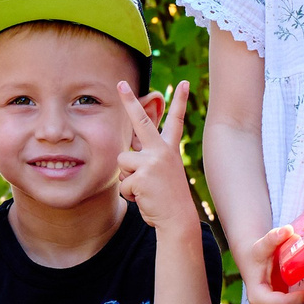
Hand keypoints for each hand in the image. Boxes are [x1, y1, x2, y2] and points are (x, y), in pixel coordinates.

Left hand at [114, 81, 197, 230]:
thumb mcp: (161, 174)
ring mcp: (152, 162)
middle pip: (142, 121)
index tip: (183, 82)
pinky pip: (123, 182)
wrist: (178, 220)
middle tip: (119, 83)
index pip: (175, 121)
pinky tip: (144, 198)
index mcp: (169, 149)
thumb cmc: (167, 199)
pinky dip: (129, 194)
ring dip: (127, 179)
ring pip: (123, 162)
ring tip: (145, 190)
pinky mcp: (142, 175)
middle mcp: (162, 151)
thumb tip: (125, 155)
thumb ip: (146, 160)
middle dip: (129, 101)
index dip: (180, 101)